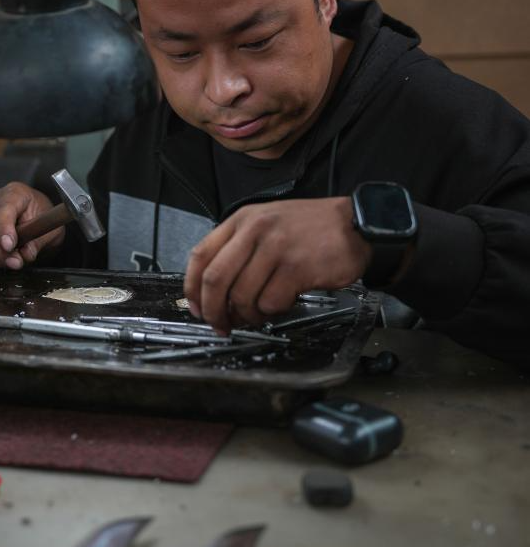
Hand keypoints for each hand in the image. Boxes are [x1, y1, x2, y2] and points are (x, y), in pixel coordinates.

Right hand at [0, 182, 64, 269]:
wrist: (39, 222)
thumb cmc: (44, 221)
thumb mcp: (51, 231)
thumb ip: (38, 242)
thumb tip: (26, 254)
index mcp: (16, 193)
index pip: (4, 210)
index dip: (4, 229)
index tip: (9, 246)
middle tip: (15, 263)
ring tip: (10, 263)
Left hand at [184, 197, 371, 331]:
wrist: (355, 223)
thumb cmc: (311, 228)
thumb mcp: (267, 224)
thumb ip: (239, 250)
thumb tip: (215, 293)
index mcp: (242, 221)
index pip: (200, 256)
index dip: (192, 289)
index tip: (196, 307)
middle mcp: (254, 231)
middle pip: (215, 280)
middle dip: (213, 311)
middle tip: (220, 325)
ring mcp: (275, 248)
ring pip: (242, 296)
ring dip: (247, 315)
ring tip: (259, 314)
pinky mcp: (296, 268)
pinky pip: (270, 302)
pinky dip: (273, 311)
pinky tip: (283, 303)